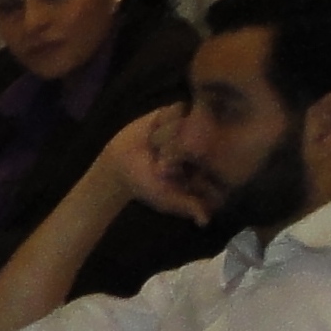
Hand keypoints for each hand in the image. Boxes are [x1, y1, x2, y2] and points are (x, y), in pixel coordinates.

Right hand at [97, 106, 212, 223]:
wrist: (118, 165)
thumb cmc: (144, 184)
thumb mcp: (166, 198)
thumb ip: (187, 205)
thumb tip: (205, 222)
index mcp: (204, 164)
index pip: (213, 155)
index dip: (193, 162)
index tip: (169, 173)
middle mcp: (201, 143)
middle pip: (204, 135)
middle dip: (178, 148)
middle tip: (157, 162)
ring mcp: (189, 125)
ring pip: (192, 120)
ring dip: (169, 134)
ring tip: (153, 146)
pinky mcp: (173, 112)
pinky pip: (179, 107)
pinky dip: (166, 119)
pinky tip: (153, 130)